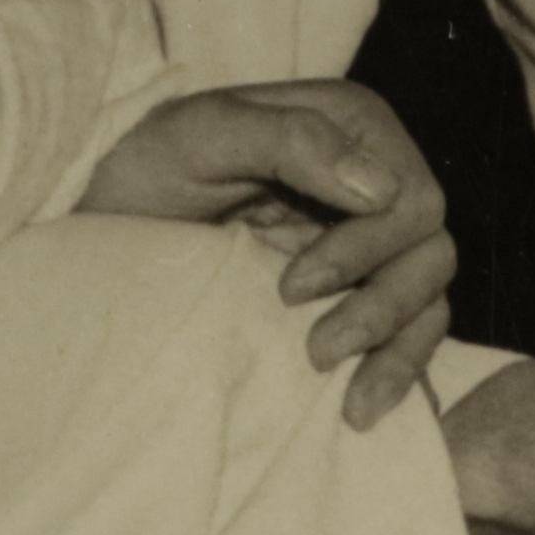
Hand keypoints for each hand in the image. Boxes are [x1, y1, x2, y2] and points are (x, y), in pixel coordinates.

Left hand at [81, 80, 455, 425]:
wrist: (105, 229)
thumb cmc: (144, 171)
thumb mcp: (197, 137)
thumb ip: (289, 140)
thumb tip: (382, 189)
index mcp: (351, 127)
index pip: (411, 197)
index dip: (367, 249)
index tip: (293, 287)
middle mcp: (373, 180)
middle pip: (430, 251)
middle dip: (380, 305)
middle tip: (315, 348)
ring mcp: (368, 241)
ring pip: (428, 296)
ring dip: (393, 346)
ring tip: (344, 396)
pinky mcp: (357, 292)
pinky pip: (411, 334)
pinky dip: (397, 371)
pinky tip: (359, 407)